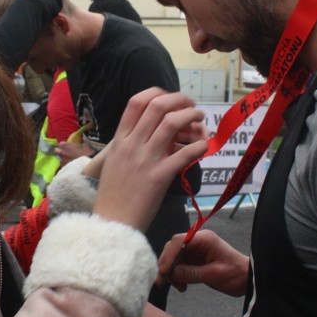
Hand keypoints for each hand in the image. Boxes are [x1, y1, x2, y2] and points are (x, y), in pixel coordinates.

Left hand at [54, 141, 94, 165]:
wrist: (89, 164)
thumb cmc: (87, 153)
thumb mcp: (83, 145)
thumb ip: (77, 145)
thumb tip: (78, 146)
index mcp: (65, 145)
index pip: (61, 144)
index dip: (65, 146)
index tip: (68, 147)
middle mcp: (61, 153)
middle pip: (56, 151)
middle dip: (60, 151)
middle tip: (66, 153)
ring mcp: (62, 161)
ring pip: (60, 160)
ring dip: (64, 160)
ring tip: (70, 161)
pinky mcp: (64, 168)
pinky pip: (64, 166)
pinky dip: (66, 166)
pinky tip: (71, 167)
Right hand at [93, 88, 207, 231]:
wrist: (112, 223)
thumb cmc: (114, 194)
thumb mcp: (115, 161)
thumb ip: (130, 144)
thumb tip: (152, 131)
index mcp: (119, 140)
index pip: (136, 102)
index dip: (157, 94)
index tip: (170, 98)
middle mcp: (131, 145)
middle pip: (157, 107)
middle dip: (179, 100)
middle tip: (191, 105)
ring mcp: (145, 159)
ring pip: (171, 123)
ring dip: (191, 116)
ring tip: (201, 119)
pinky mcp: (159, 176)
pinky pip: (184, 154)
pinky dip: (198, 146)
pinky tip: (204, 146)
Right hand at [157, 230, 248, 295]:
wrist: (248, 279)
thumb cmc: (236, 274)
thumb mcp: (213, 275)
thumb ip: (191, 273)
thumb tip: (170, 274)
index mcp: (204, 239)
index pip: (179, 241)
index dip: (168, 255)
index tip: (163, 272)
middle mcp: (198, 241)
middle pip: (174, 248)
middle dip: (167, 264)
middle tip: (163, 281)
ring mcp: (196, 250)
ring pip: (175, 257)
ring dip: (172, 272)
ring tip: (179, 287)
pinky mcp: (195, 260)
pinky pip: (180, 265)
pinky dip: (178, 275)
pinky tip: (182, 286)